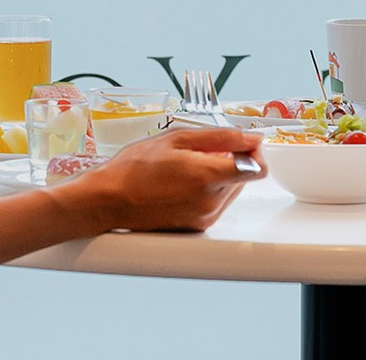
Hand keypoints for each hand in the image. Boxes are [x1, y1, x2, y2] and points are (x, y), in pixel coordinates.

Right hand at [82, 128, 263, 232]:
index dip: (254, 152)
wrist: (107, 200)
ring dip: (221, 175)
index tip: (242, 143)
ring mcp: (204, 218)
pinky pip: (216, 203)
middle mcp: (210, 202)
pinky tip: (183, 182)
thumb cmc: (134, 167)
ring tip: (188, 167)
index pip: (258, 168)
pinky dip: (208, 190)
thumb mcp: (178, 138)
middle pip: (246, 178)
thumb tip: (251, 138)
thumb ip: (221, 137)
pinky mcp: (196, 228)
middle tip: (203, 151)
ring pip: (231, 190)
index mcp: (208, 177)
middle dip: (233, 160)